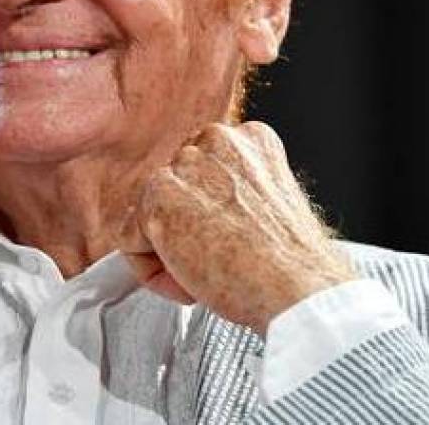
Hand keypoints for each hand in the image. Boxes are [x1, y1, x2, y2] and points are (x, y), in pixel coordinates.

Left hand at [119, 121, 355, 333]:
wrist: (299, 289)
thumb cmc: (292, 265)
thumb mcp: (268, 204)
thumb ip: (231, 192)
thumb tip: (197, 207)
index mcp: (248, 139)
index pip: (198, 173)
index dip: (208, 216)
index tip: (227, 240)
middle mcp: (214, 141)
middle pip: (170, 191)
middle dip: (184, 231)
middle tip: (218, 260)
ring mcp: (185, 168)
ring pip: (147, 215)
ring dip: (168, 253)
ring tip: (208, 272)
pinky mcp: (158, 199)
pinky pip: (129, 242)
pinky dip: (151, 273)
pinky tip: (191, 282)